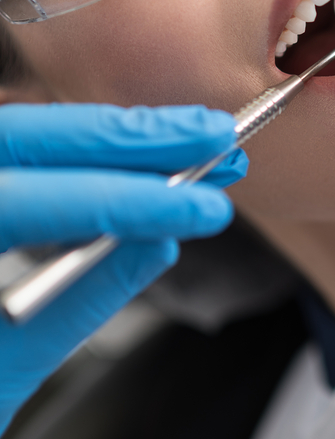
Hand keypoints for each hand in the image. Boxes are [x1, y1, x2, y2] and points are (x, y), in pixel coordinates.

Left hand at [0, 103, 245, 432]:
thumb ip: (76, 304)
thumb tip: (154, 242)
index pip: (19, 202)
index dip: (121, 198)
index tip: (197, 203)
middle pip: (17, 137)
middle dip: (125, 137)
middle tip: (210, 134)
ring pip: (14, 136)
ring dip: (110, 138)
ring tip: (190, 141)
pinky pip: (15, 163)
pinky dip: (77, 156)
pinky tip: (135, 158)